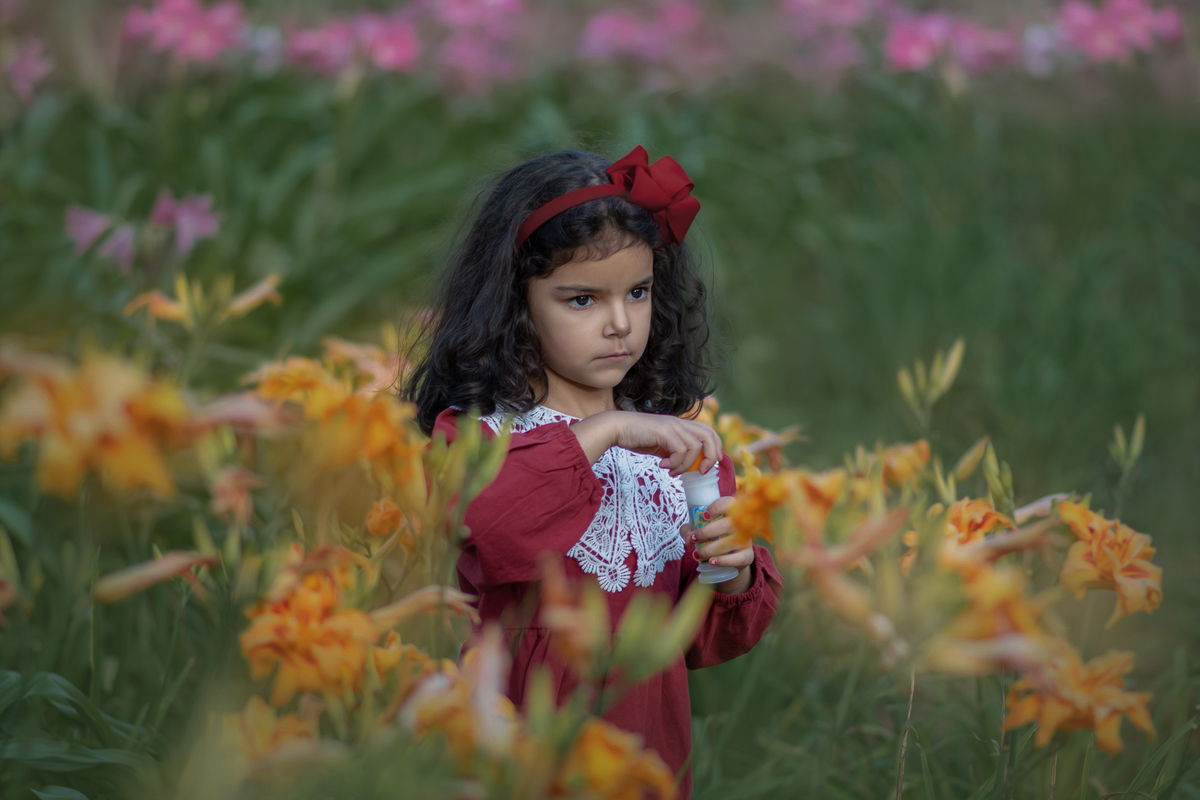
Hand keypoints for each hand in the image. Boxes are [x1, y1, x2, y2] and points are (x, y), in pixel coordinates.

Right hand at [572, 410, 722, 474]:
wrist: (617, 428)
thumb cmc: (636, 437)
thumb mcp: (660, 445)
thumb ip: (673, 451)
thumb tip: (684, 466)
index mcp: (680, 424)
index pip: (707, 429)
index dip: (715, 445)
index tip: (714, 462)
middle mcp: (679, 423)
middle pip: (708, 434)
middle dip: (711, 455)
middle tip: (703, 471)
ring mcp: (672, 426)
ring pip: (694, 447)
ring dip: (686, 465)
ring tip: (673, 471)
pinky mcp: (664, 432)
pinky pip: (680, 451)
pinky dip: (674, 463)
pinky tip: (662, 465)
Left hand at [680, 496, 753, 593]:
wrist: (732, 556)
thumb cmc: (715, 537)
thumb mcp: (702, 528)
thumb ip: (691, 529)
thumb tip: (687, 536)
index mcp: (732, 511)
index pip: (728, 503)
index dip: (716, 508)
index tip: (704, 516)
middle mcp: (743, 524)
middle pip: (728, 524)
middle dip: (706, 532)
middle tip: (693, 539)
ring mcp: (747, 540)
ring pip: (731, 542)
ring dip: (710, 549)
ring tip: (696, 554)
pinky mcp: (747, 556)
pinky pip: (738, 558)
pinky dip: (723, 560)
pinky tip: (711, 561)